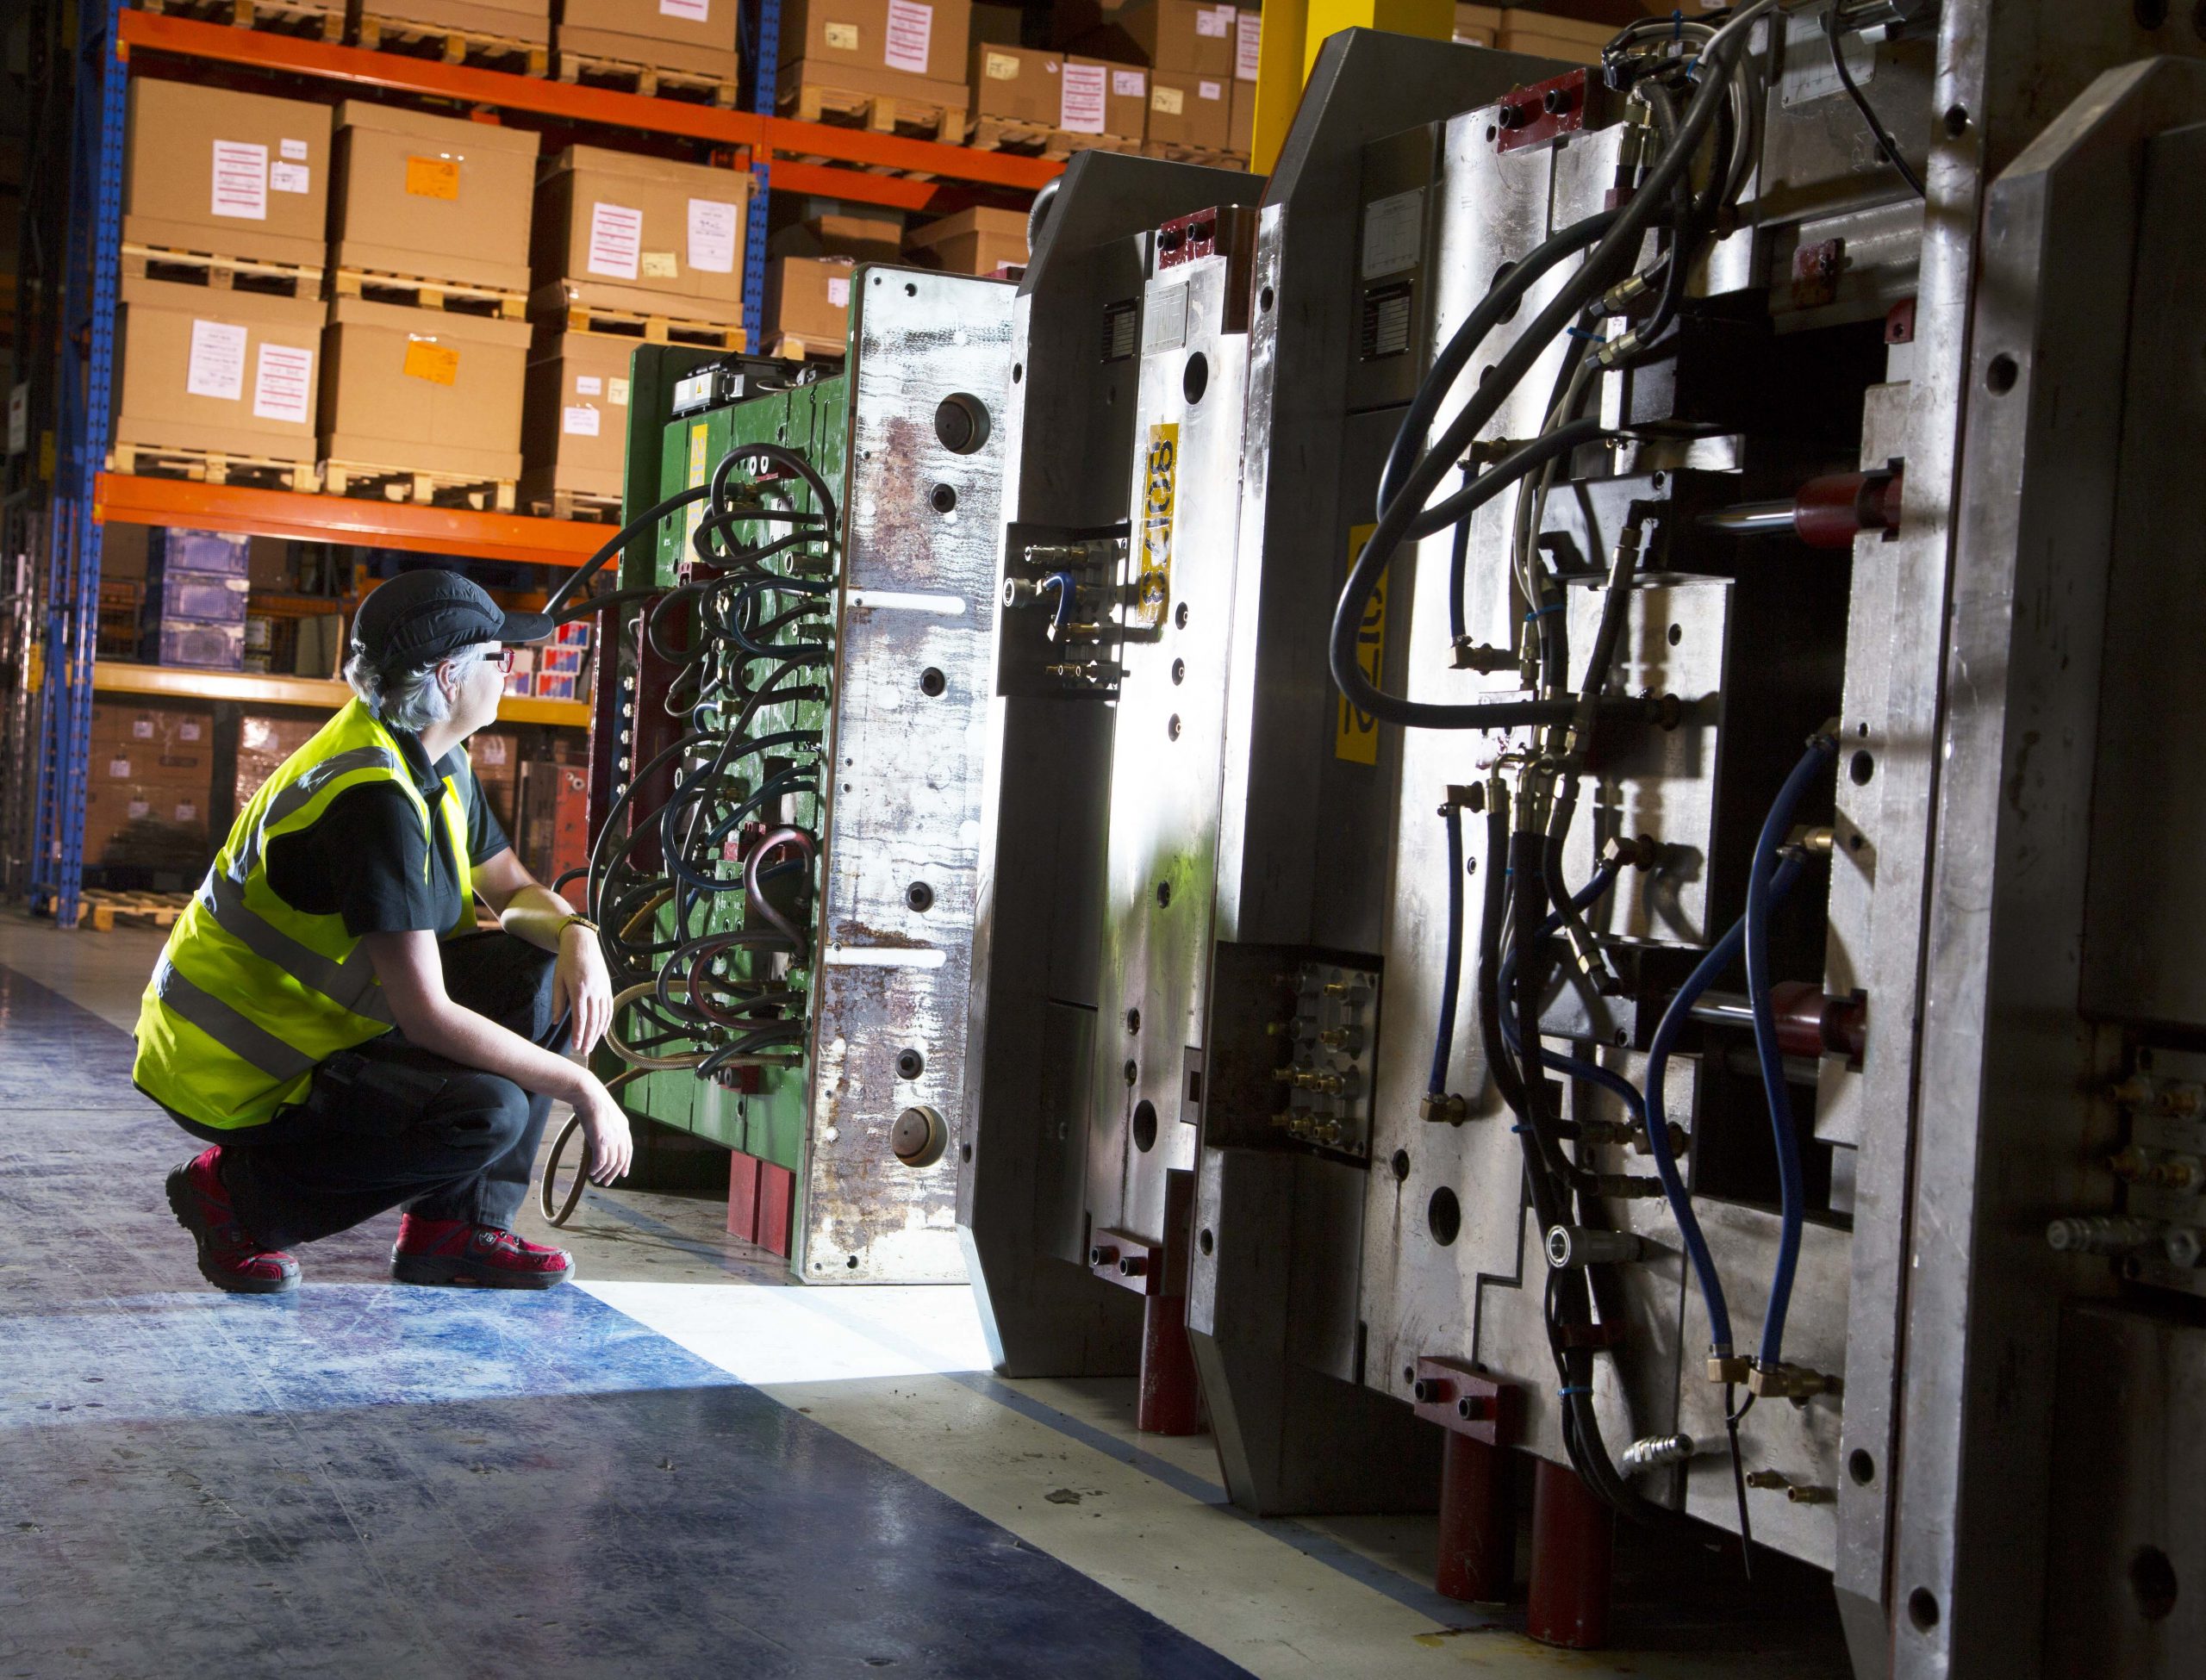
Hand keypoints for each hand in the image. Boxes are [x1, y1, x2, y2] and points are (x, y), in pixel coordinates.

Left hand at [553, 921, 613, 1056]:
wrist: (583, 942)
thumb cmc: (566, 961)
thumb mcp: (557, 980)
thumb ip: (558, 1002)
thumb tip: (556, 1022)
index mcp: (579, 989)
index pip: (580, 1017)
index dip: (578, 1034)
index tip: (575, 1046)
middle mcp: (594, 991)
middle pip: (593, 1020)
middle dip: (588, 1038)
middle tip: (584, 1052)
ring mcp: (603, 989)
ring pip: (603, 1016)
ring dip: (598, 1033)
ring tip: (591, 1045)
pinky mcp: (608, 988)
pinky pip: (609, 1008)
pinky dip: (606, 1022)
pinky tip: (602, 1032)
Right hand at [574, 1076, 633, 1184]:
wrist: (588, 1093)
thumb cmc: (592, 1101)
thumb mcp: (604, 1115)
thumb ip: (606, 1128)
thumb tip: (599, 1139)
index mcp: (624, 1126)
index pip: (628, 1150)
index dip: (626, 1163)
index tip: (623, 1173)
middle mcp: (621, 1133)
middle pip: (621, 1159)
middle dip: (614, 1173)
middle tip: (608, 1182)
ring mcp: (612, 1137)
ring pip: (611, 1163)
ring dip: (604, 1173)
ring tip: (597, 1179)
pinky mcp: (601, 1140)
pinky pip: (600, 1161)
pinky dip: (596, 1169)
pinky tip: (591, 1173)